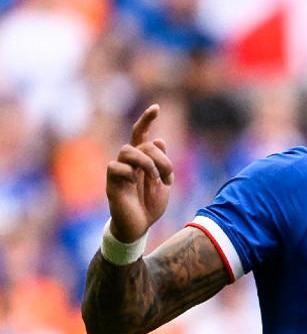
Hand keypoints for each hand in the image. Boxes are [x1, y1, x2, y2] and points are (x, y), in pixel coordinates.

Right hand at [105, 104, 173, 242]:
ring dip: (147, 163)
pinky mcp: (112, 182)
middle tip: (167, 178)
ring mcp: (119, 171)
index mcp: (142, 160)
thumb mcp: (163, 182)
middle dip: (160, 158)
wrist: (139, 226)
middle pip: (142, 143)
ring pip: (128, 150)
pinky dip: (130, 173)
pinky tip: (136, 184)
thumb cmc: (150, 205)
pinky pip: (115, 166)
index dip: (146, 119)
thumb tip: (159, 140)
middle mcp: (129, 162)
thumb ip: (162, 162)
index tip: (157, 107)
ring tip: (154, 180)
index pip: (140, 134)